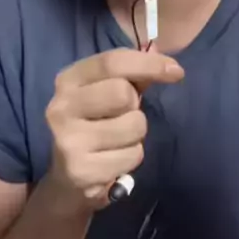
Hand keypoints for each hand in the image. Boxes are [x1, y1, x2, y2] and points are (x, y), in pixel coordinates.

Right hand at [45, 48, 183, 209]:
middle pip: (123, 93)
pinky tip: (113, 159)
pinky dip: (131, 156)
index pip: (111, 62)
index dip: (148, 63)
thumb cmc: (94, 122)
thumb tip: (170, 64)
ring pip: (133, 126)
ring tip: (118, 139)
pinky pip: (132, 155)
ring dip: (136, 134)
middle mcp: (62, 107)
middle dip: (134, 105)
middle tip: (122, 115)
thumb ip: (134, 74)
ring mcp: (69, 140)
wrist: (66, 176)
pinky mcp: (81, 171)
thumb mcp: (106, 91)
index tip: (176, 71)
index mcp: (68, 80)